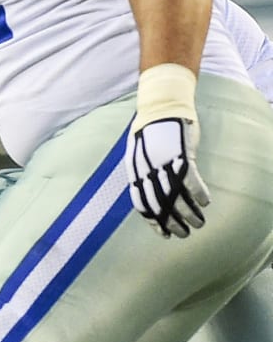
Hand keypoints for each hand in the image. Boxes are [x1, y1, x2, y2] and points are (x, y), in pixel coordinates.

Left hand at [127, 117, 208, 237]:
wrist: (161, 107)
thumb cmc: (149, 130)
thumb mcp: (137, 154)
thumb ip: (142, 173)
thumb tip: (148, 190)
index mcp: (134, 172)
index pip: (142, 203)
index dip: (153, 221)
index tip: (163, 233)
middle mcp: (147, 171)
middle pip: (160, 204)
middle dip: (172, 222)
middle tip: (183, 234)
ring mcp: (164, 164)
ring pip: (177, 196)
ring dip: (189, 213)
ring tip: (198, 224)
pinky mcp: (180, 156)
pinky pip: (191, 181)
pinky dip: (199, 194)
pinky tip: (206, 203)